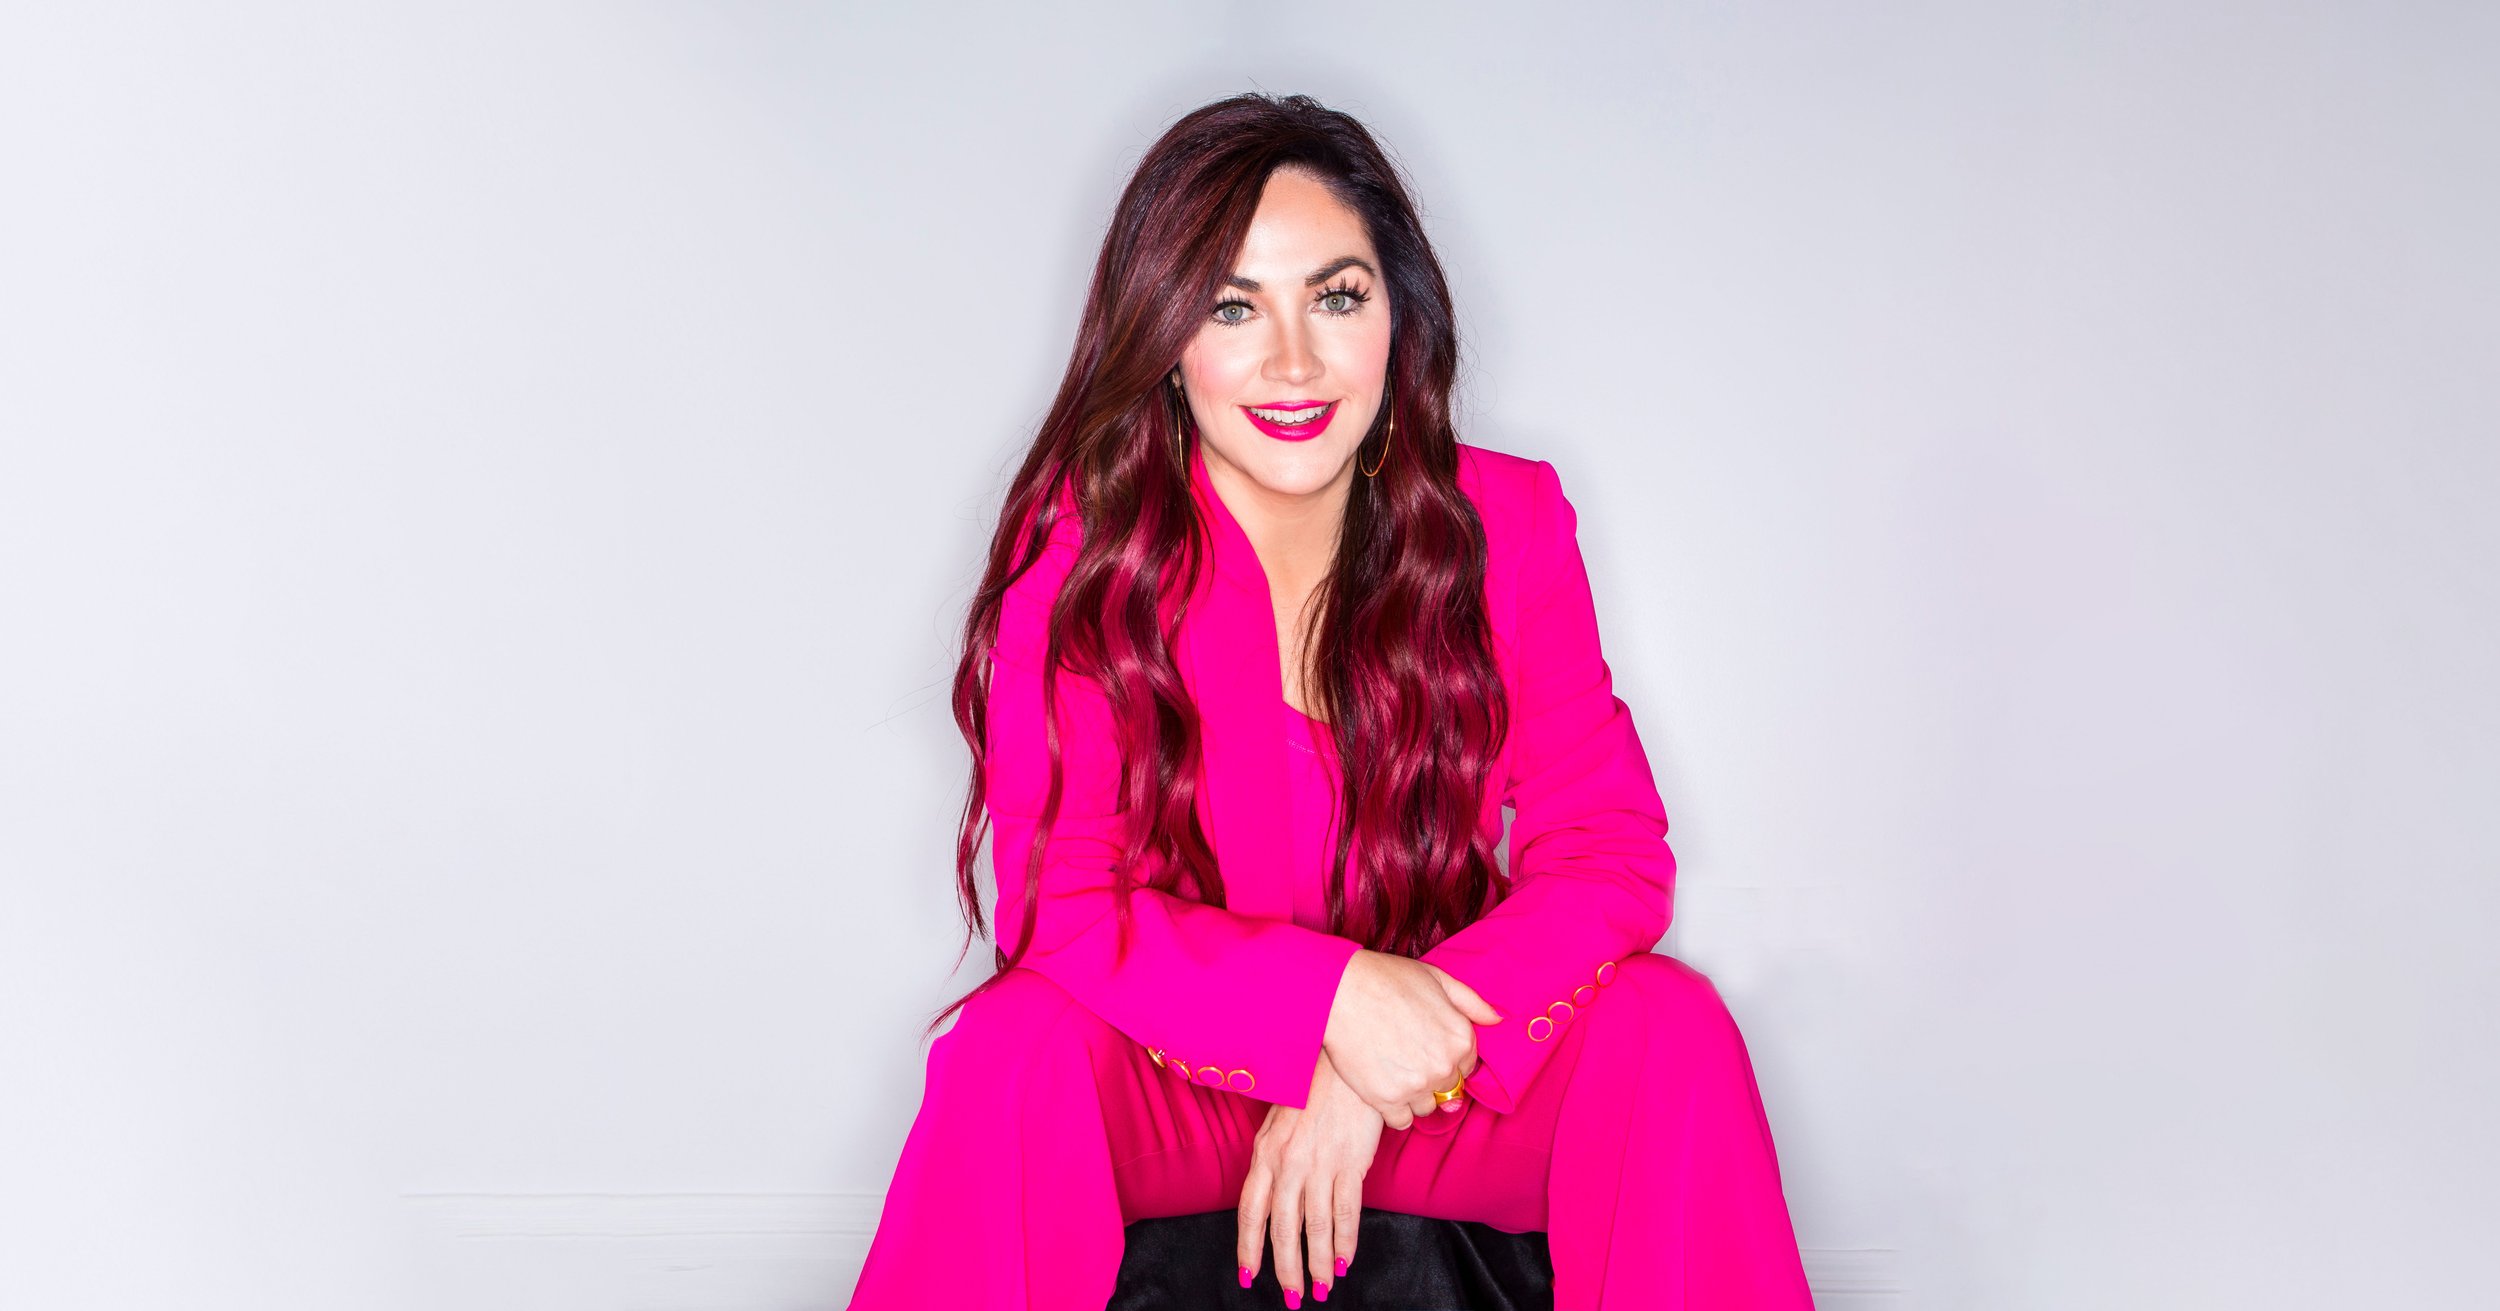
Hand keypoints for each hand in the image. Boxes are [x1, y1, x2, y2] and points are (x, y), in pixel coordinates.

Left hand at [1238, 1047, 1381, 1305]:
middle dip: (1285, 1268)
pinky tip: (1344, 1260)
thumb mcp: (1279, 1120)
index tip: (1249, 1275)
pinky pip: (1345, 1211)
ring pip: (1314, 1227)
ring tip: (1321, 1288)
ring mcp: (1319, 1164)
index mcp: (1265, 1153)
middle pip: (1282, 1228)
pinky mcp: (1349, 1162)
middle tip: (1291, 1297)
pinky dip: (1345, 1240)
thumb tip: (1268, 1192)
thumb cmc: (1313, 1089)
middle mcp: (1287, 1163)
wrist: (1345, 1060)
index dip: (1248, 1247)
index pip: (1250, 1211)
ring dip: (1317, 1263)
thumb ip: (1272, 1157)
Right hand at [1321, 950, 1501, 1128]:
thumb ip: (1471, 1002)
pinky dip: (1394, 1110)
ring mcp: (1417, 1085)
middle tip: (1406, 1057)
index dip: (1446, 1057)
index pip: (1467, 1065)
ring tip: (1392, 1070)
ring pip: (1426, 1107)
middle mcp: (1444, 1065)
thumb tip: (1498, 1019)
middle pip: (1447, 1088)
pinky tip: (1382, 1086)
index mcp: (1461, 1037)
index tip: (1426, 1048)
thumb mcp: (1437, 978)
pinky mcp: (1387, 1099)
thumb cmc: (1386, 979)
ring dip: (1413, 1095)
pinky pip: (1402, 1121)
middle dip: (1431, 1076)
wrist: (1339, 991)